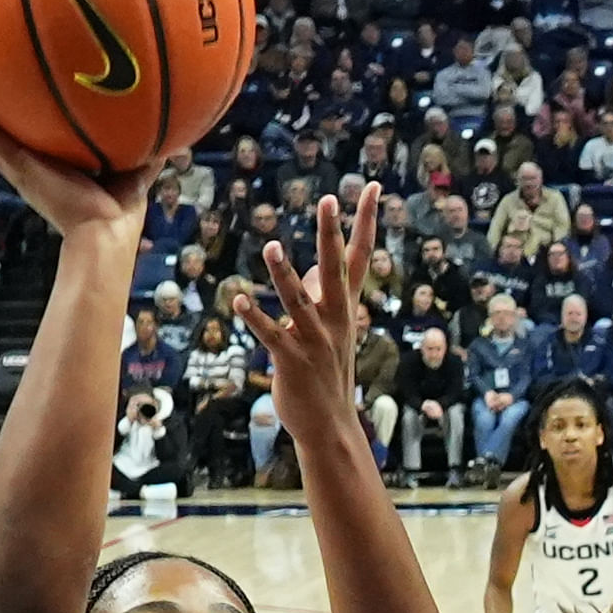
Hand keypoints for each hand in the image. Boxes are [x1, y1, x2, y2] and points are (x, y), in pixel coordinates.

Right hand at [0, 75, 158, 238]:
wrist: (105, 235)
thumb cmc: (119, 213)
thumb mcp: (135, 171)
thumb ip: (148, 150)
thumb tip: (176, 132)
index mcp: (50, 164)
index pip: (27, 135)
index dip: (15, 114)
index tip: (7, 88)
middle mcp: (29, 163)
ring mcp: (19, 166)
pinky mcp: (17, 168)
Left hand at [237, 205, 377, 439]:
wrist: (330, 425)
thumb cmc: (326, 373)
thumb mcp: (331, 330)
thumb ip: (322, 296)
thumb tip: (314, 270)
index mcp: (345, 307)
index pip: (361, 255)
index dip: (367, 221)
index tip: (374, 187)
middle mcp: (335, 319)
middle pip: (335, 270)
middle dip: (331, 235)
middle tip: (329, 200)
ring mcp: (314, 340)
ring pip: (298, 301)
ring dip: (284, 275)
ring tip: (271, 246)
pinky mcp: (291, 361)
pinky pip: (271, 336)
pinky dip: (255, 318)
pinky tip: (239, 301)